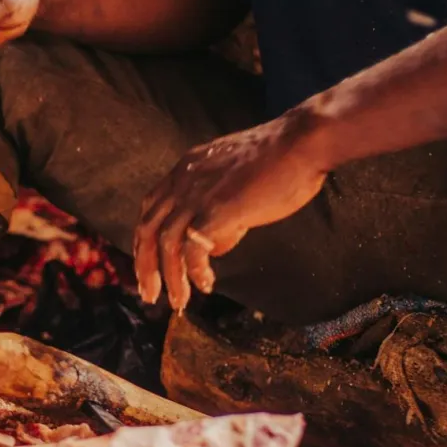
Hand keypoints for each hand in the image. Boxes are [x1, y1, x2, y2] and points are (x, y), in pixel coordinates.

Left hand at [133, 113, 328, 311]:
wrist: (300, 144)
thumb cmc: (279, 162)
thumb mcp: (234, 181)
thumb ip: (217, 207)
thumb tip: (212, 243)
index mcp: (185, 170)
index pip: (150, 208)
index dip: (146, 240)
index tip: (149, 265)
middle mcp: (183, 181)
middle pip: (148, 229)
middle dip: (145, 266)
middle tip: (149, 294)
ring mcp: (197, 195)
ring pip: (166, 244)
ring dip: (170, 278)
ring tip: (179, 302)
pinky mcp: (216, 210)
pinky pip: (192, 249)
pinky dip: (195, 271)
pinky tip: (206, 284)